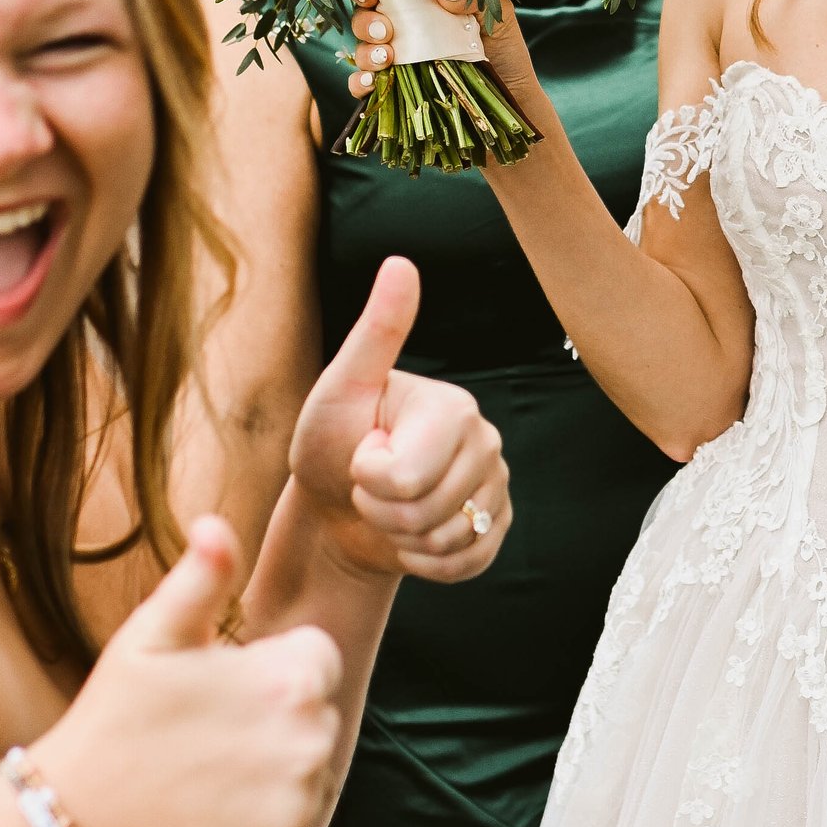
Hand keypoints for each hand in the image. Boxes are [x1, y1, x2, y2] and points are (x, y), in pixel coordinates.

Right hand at [39, 518, 347, 826]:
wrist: (67, 825)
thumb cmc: (113, 720)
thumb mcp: (150, 636)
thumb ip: (201, 576)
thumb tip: (217, 521)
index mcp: (292, 680)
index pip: (316, 661)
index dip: (267, 671)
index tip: (219, 691)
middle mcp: (311, 745)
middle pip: (316, 722)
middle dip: (272, 726)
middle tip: (204, 741)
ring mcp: (298, 811)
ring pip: (306, 785)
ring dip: (269, 784)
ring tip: (203, 783)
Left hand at [286, 256, 510, 581]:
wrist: (335, 506)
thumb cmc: (330, 441)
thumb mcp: (342, 386)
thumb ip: (378, 331)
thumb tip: (401, 262)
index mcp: (455, 407)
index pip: (404, 477)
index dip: (366, 480)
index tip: (359, 454)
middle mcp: (487, 442)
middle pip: (426, 513)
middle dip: (382, 512)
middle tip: (368, 487)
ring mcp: (497, 488)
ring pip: (448, 542)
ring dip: (402, 539)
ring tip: (388, 509)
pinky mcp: (496, 529)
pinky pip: (468, 564)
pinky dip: (428, 563)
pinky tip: (411, 538)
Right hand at [347, 0, 536, 108]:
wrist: (512, 98)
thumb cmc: (505, 51)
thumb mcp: (498, 13)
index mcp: (422, 6)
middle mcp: (403, 32)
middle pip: (364, 19)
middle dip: (365, 23)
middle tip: (385, 32)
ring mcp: (398, 63)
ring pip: (361, 52)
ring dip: (364, 53)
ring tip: (386, 58)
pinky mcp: (396, 92)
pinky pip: (364, 87)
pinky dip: (359, 83)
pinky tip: (372, 82)